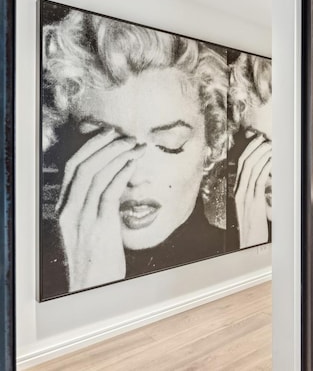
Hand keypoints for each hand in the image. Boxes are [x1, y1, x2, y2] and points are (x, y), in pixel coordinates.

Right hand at [56, 129, 146, 290]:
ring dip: (118, 155)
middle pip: (82, 166)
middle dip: (105, 145)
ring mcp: (82, 219)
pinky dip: (122, 172)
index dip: (90, 147)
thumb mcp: (89, 230)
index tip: (108, 135)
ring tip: (135, 146)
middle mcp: (68, 211)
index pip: (72, 168)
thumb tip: (115, 184)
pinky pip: (109, 192)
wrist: (94, 290)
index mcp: (63, 210)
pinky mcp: (99, 227)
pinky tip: (133, 163)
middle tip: (126, 136)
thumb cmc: (96, 262)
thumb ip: (95, 208)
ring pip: (95, 175)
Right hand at [234, 132, 271, 247]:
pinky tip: (272, 161)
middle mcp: (238, 192)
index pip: (240, 165)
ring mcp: (245, 197)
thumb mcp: (251, 210)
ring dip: (262, 154)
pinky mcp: (253, 203)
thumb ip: (255, 195)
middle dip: (254, 147)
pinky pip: (259, 180)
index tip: (257, 140)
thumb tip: (265, 180)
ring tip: (270, 146)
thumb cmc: (252, 232)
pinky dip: (265, 167)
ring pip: (250, 168)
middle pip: (243, 163)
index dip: (248, 150)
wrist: (249, 248)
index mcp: (236, 192)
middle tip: (264, 138)